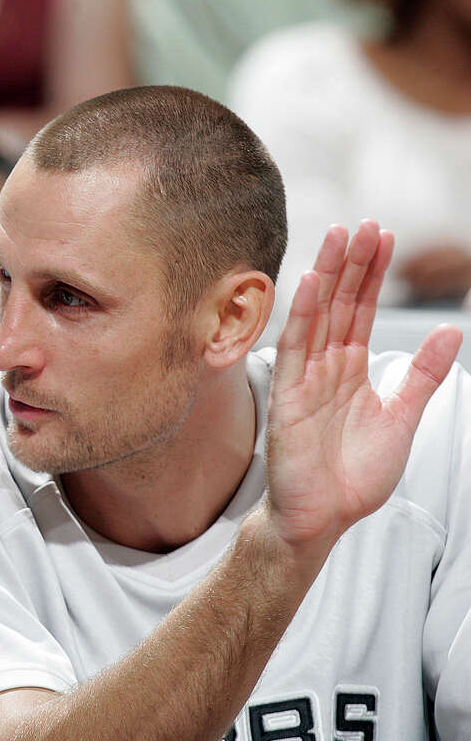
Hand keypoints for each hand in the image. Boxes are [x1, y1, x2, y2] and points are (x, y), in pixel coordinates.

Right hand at [265, 220, 461, 557]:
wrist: (322, 517)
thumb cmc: (353, 475)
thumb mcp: (402, 418)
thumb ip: (424, 375)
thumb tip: (452, 330)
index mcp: (351, 371)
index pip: (363, 311)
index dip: (374, 274)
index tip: (384, 237)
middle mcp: (326, 367)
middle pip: (341, 304)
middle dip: (354, 263)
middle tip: (364, 223)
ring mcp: (305, 379)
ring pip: (318, 316)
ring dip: (329, 275)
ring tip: (340, 236)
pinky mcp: (288, 396)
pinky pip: (296, 348)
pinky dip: (303, 315)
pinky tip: (313, 284)